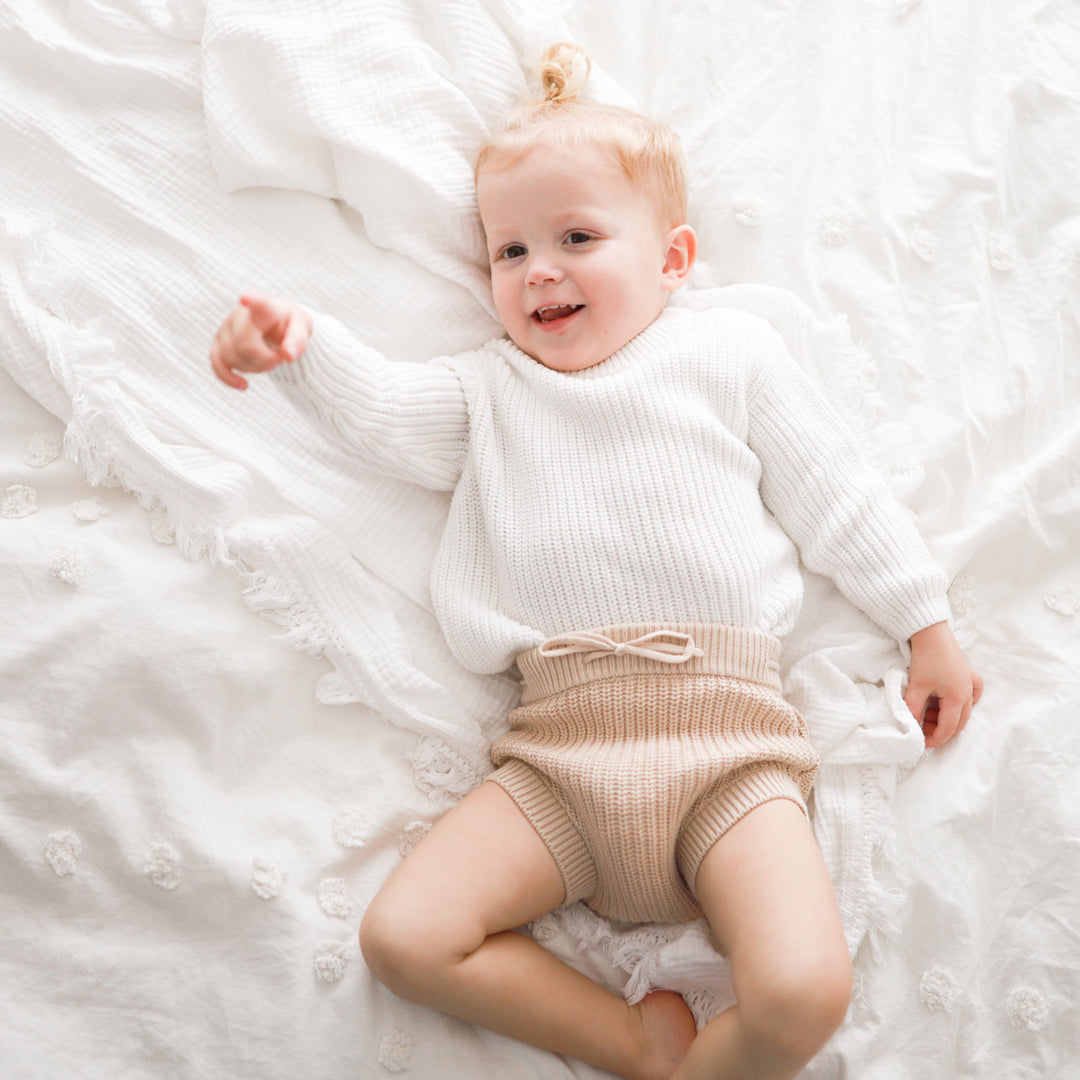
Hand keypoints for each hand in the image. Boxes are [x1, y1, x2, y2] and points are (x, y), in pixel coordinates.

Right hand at [210, 290, 312, 389]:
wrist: (275, 323)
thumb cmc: (289, 323)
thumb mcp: (302, 328)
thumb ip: (298, 341)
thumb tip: (289, 356)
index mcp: (264, 308)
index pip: (258, 303)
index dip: (252, 301)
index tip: (246, 298)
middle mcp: (239, 314)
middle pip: (245, 346)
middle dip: (265, 360)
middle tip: (279, 356)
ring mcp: (225, 328)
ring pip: (232, 358)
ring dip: (254, 368)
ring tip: (268, 358)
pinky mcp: (218, 343)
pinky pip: (216, 363)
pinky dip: (228, 377)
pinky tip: (244, 385)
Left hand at [904, 621, 983, 747]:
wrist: (931, 631)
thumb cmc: (926, 658)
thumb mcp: (917, 685)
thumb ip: (913, 708)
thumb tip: (908, 727)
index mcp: (958, 698)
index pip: (948, 728)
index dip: (934, 738)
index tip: (920, 742)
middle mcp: (968, 693)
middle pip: (958, 722)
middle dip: (940, 730)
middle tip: (922, 729)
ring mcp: (970, 684)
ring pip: (962, 711)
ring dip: (945, 717)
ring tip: (925, 713)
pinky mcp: (967, 675)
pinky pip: (970, 696)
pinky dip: (957, 704)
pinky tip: (945, 702)